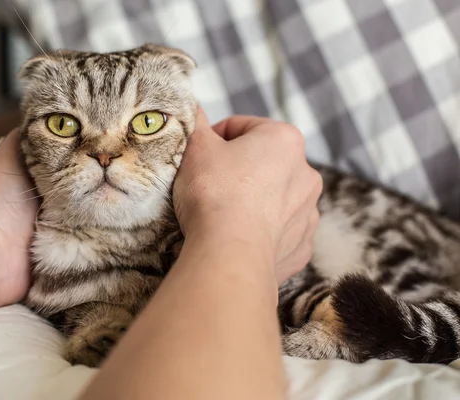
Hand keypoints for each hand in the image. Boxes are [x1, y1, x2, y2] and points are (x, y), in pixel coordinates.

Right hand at [173, 108, 321, 284]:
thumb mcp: (195, 146)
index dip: (214, 138)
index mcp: (284, 140)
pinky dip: (261, 232)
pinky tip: (238, 237)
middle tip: (208, 184)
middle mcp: (306, 173)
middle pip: (262, 162)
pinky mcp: (301, 246)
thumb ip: (194, 120)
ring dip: (251, 200)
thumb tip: (192, 109)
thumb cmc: (214, 193)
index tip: (198, 156)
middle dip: (236, 170)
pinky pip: (279, 232)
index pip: (241, 127)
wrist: (229, 253)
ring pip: (273, 198)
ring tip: (223, 213)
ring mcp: (308, 213)